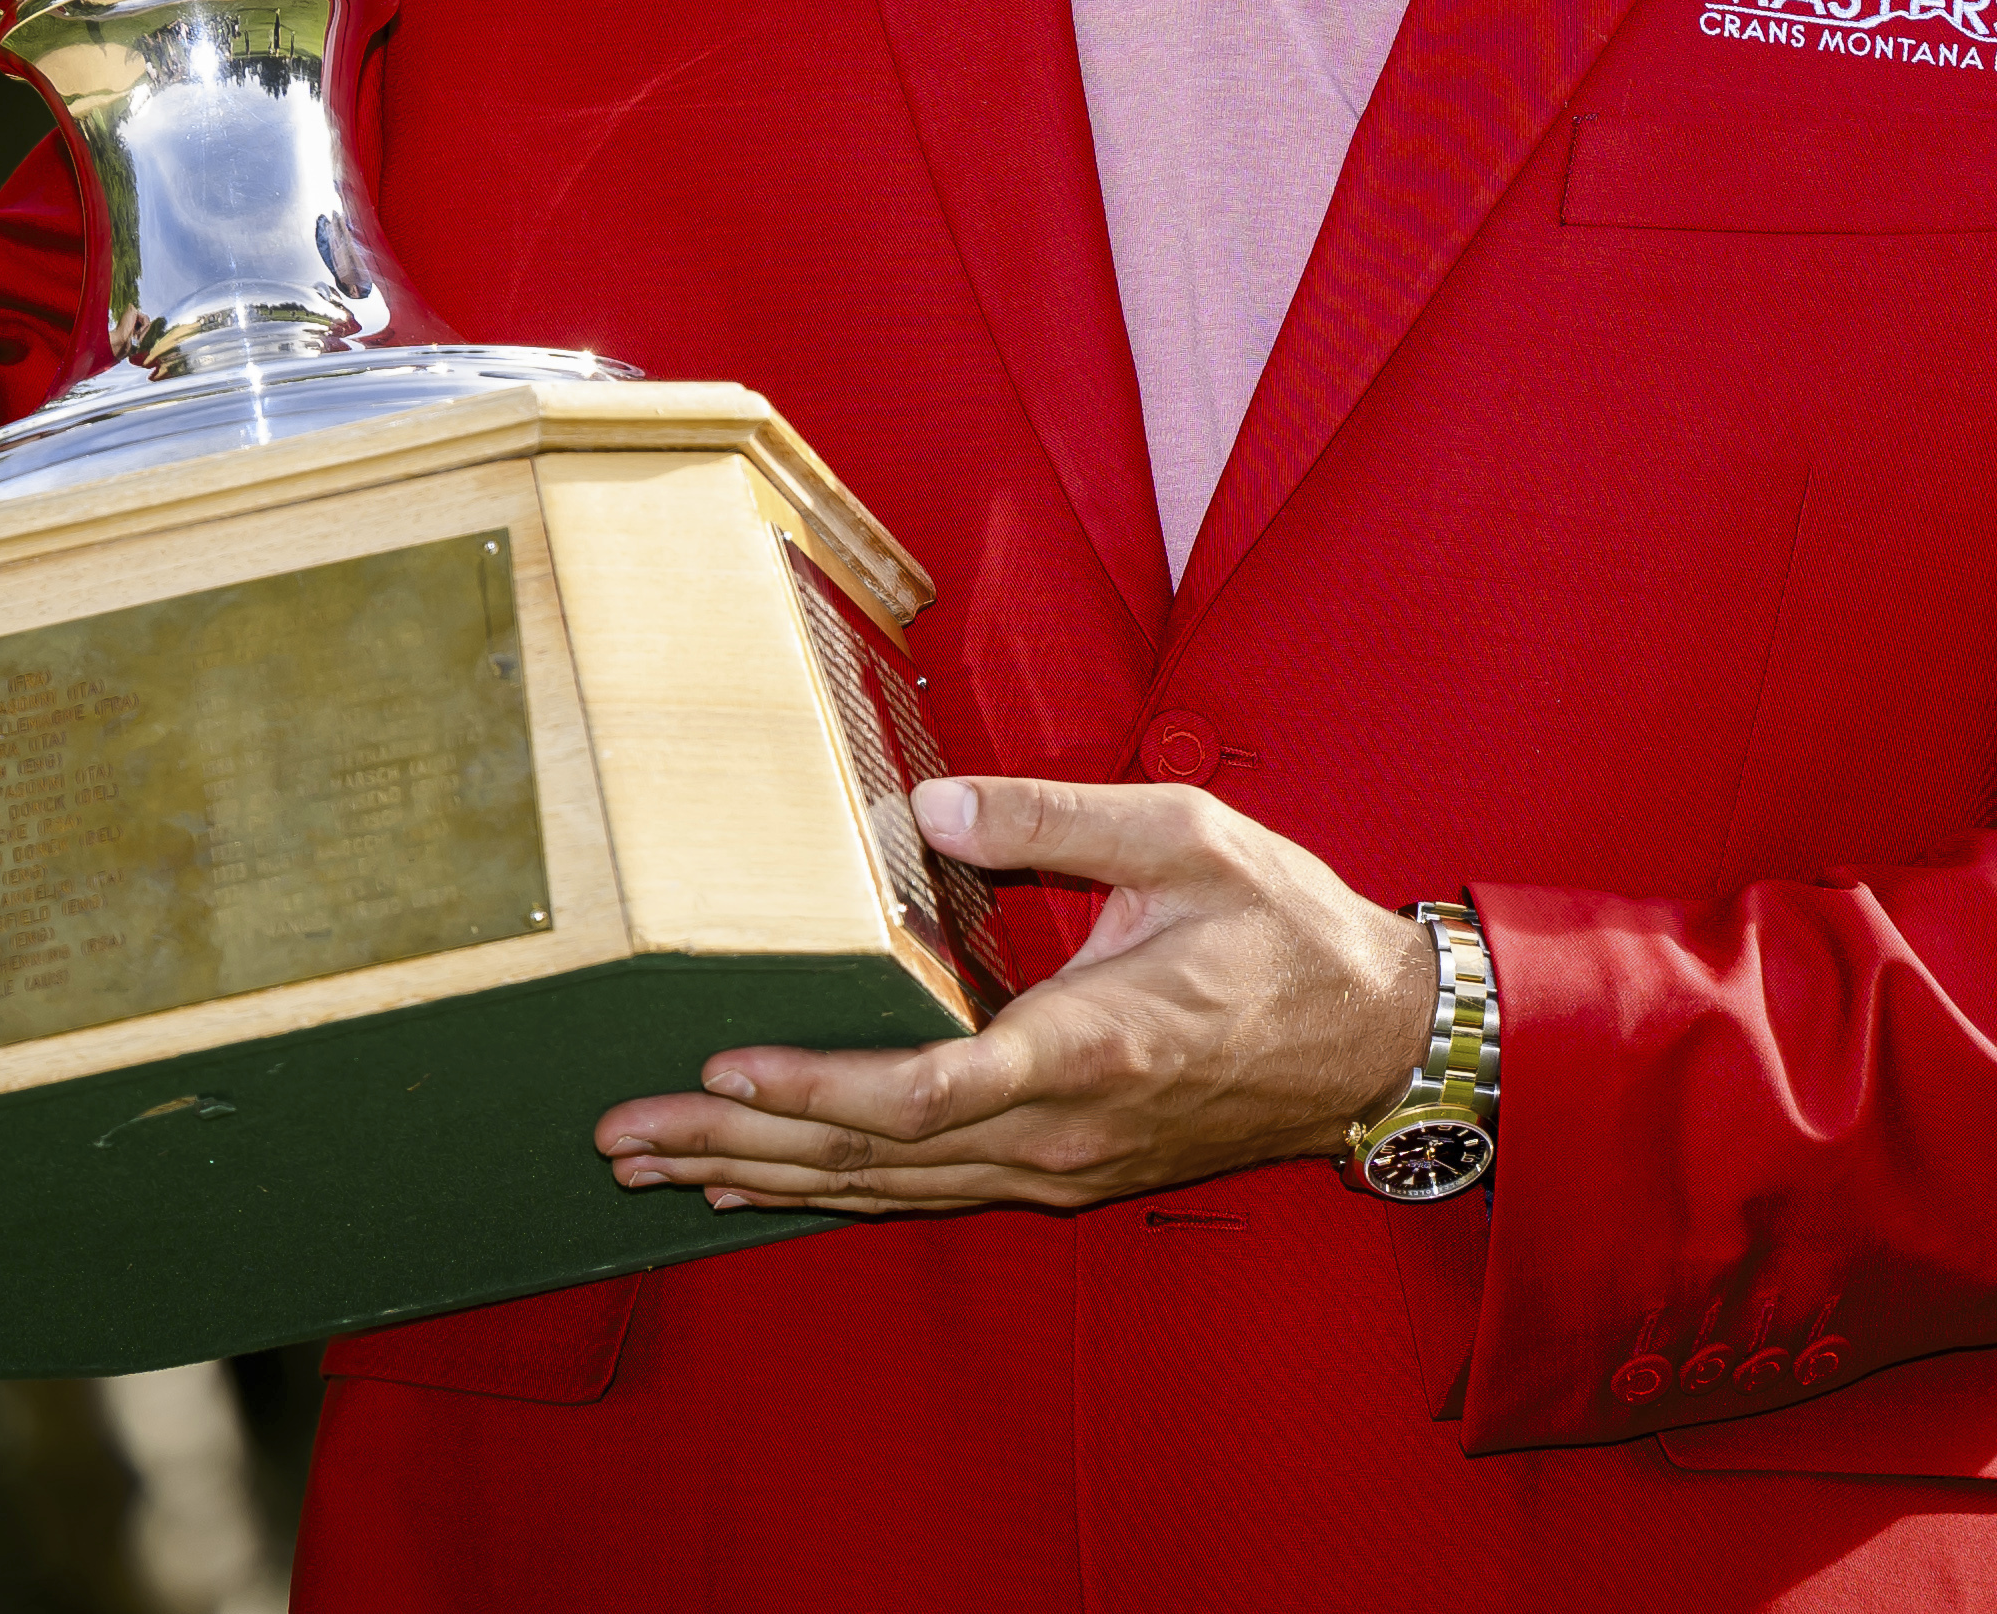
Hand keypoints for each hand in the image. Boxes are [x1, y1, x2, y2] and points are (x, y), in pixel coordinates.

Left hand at [596, 775, 1438, 1215]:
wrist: (1376, 1043)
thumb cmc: (1287, 930)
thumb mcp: (1187, 837)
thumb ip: (1056, 819)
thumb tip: (928, 803)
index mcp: (1089, 1047)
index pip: (928, 1090)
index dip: (820, 1087)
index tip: (727, 1064)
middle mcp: (1060, 1132)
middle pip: (875, 1158)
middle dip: (740, 1143)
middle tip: (621, 1131)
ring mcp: (1060, 1169)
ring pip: (888, 1191)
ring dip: (766, 1178)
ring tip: (655, 1164)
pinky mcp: (1062, 1177)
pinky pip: (926, 1193)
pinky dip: (833, 1192)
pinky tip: (762, 1185)